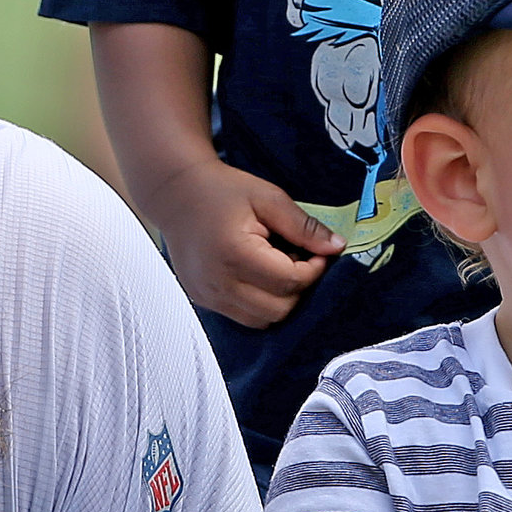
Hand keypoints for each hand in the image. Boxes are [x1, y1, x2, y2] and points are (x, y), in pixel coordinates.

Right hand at [148, 158, 337, 328]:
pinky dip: (260, 304)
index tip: (315, 252)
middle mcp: (219, 282)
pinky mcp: (204, 300)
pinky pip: (243, 317)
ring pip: (263, 320)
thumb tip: (336, 247)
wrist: (175, 194)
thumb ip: (303, 226)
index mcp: (235, 254)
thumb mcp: (268, 198)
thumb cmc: (221, 191)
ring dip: (280, 300)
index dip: (313, 269)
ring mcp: (209, 296)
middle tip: (297, 260)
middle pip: (279, 309)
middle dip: (298, 288)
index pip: (291, 282)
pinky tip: (259, 276)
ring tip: (277, 268)